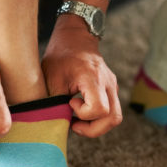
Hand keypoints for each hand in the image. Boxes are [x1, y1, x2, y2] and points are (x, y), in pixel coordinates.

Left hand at [41, 14, 121, 137]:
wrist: (76, 37)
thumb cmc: (60, 56)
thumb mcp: (51, 78)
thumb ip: (55, 102)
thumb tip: (56, 124)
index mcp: (93, 78)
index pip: (100, 109)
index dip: (84, 114)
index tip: (70, 103)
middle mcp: (108, 83)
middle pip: (113, 118)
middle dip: (93, 129)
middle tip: (75, 124)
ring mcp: (113, 87)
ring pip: (115, 117)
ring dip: (97, 125)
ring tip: (78, 120)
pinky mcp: (112, 89)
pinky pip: (112, 110)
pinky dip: (98, 118)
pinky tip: (82, 112)